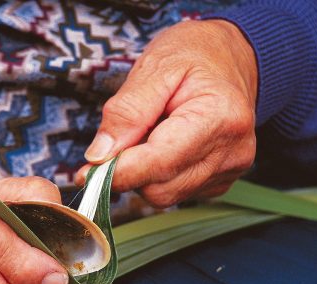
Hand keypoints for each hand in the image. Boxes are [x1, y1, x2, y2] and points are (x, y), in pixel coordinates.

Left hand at [77, 20, 257, 206]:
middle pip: (160, 188)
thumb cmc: (193, 54)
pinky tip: (166, 145)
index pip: (160, 163)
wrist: (229, 57)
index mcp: (219, 118)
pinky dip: (159, 175)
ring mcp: (230, 169)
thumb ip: (126, 112)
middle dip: (130, 171)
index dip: (118, 173)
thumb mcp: (155, 67)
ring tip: (150, 133)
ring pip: (165, 195)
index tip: (85, 173)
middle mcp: (232, 151)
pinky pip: (176, 192)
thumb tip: (99, 156)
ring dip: (144, 173)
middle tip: (121, 138)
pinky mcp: (221, 180)